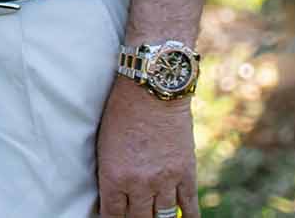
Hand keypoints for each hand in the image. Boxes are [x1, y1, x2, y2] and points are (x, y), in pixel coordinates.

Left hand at [94, 78, 195, 215]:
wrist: (152, 89)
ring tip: (154, 215)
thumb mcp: (105, 144)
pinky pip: (189, 206)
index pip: (113, 215)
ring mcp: (165, 180)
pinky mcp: (186, 173)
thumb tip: (114, 195)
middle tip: (135, 215)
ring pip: (163, 217)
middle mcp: (140, 184)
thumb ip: (110, 173)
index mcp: (114, 177)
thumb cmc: (121, 110)